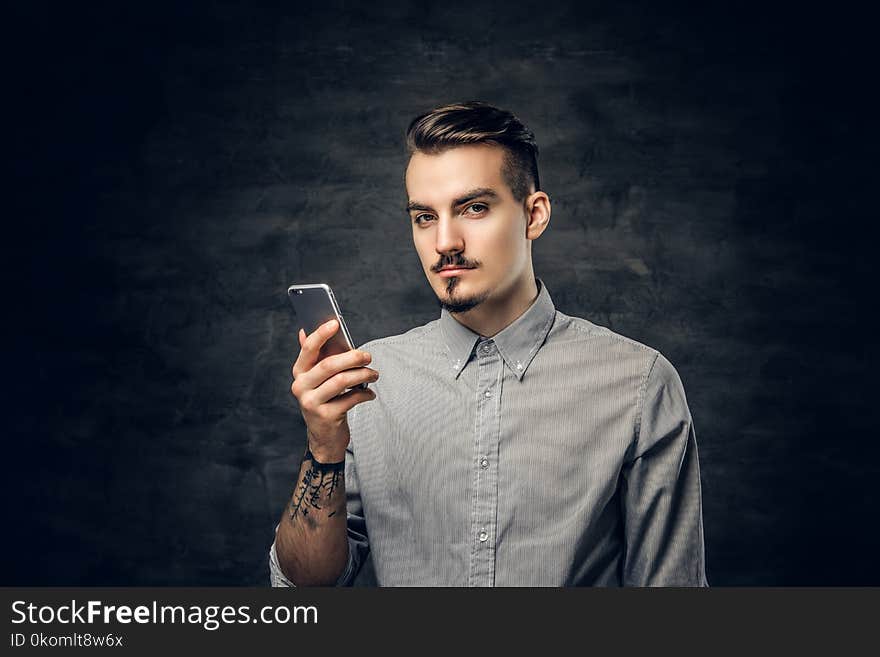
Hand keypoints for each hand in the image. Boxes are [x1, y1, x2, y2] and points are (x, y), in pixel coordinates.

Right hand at [290, 319, 377, 461]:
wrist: (324, 437)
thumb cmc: (325, 401)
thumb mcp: (317, 380)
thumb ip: (314, 357)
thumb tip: (304, 329)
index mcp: (299, 373)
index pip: (308, 349)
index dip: (321, 334)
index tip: (335, 323)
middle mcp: (301, 387)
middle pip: (329, 365)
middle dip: (353, 357)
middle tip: (368, 356)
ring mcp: (312, 403)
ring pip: (342, 381)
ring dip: (363, 375)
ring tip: (374, 374)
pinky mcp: (326, 416)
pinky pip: (351, 398)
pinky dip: (364, 393)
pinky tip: (370, 393)